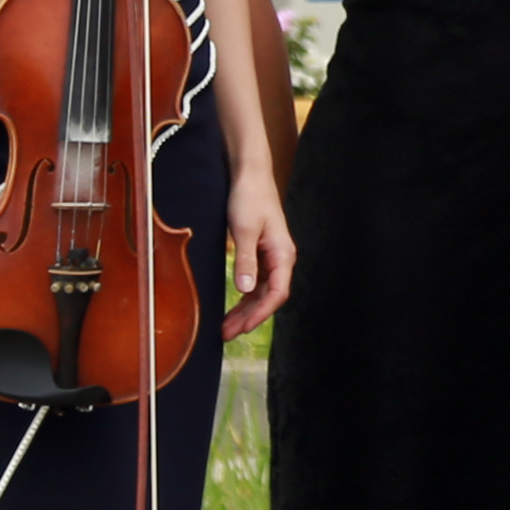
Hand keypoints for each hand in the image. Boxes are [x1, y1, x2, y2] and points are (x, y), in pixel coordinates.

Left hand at [217, 163, 296, 341]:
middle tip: (227, 334)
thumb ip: (245, 260)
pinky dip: (246, 297)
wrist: (249, 175)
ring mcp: (271, 256)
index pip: (277, 293)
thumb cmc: (249, 198)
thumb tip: (246, 290)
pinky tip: (234, 307)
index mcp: (283, 253)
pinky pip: (256, 282)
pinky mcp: (261, 253)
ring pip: (262, 292)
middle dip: (250, 317)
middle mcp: (281, 258)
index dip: (261, 313)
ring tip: (226, 327)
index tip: (242, 328)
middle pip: (270, 296)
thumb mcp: (244, 229)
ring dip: (246, 310)